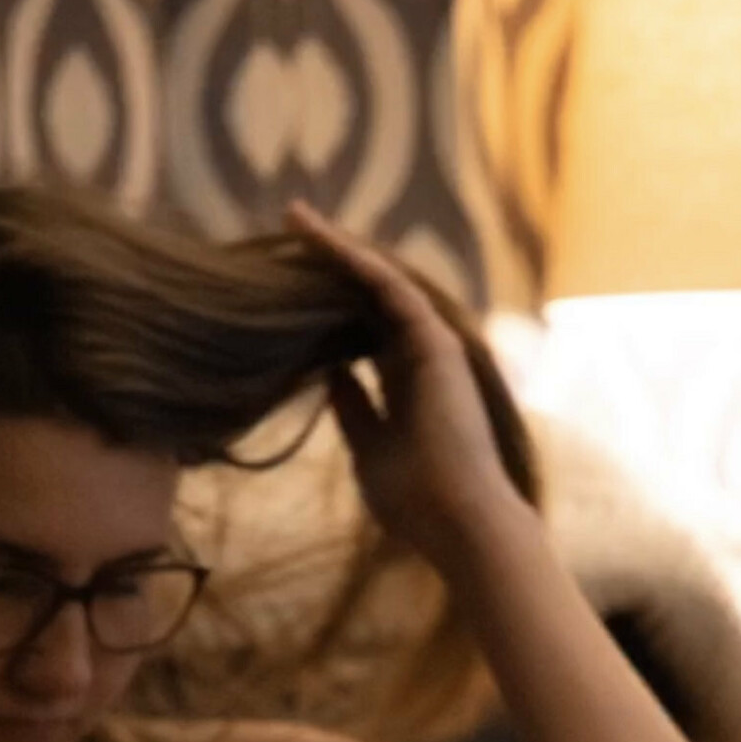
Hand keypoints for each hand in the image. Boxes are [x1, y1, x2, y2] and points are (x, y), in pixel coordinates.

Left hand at [284, 199, 516, 562]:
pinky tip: (320, 239)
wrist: (458, 522)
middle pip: (367, 297)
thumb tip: (327, 374)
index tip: (282, 287)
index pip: (359, 330)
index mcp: (405, 382)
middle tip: (284, 231)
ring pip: (379, 282)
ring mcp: (433, 344)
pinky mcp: (437, 341)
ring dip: (337, 249)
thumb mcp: (367, 450)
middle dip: (327, 265)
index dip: (324, 306)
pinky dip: (356, 261)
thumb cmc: (414, 500)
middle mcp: (421, 355)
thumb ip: (353, 409)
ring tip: (295, 219)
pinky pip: (391, 287)